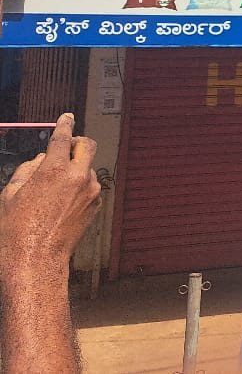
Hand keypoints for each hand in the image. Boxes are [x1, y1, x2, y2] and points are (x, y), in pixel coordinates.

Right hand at [0, 113, 100, 279]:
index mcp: (55, 170)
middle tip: (67, 147)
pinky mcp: (96, 205)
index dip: (65, 124)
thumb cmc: (16, 230)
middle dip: (78, 142)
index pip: (63, 137)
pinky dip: (79, 186)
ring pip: (88, 167)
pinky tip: (62, 202)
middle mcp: (78, 177)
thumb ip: (28, 170)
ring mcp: (90, 191)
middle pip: (88, 145)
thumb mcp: (10, 194)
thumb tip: (41, 160)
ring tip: (55, 188)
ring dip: (77, 168)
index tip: (68, 117)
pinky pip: (89, 187)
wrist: (36, 260)